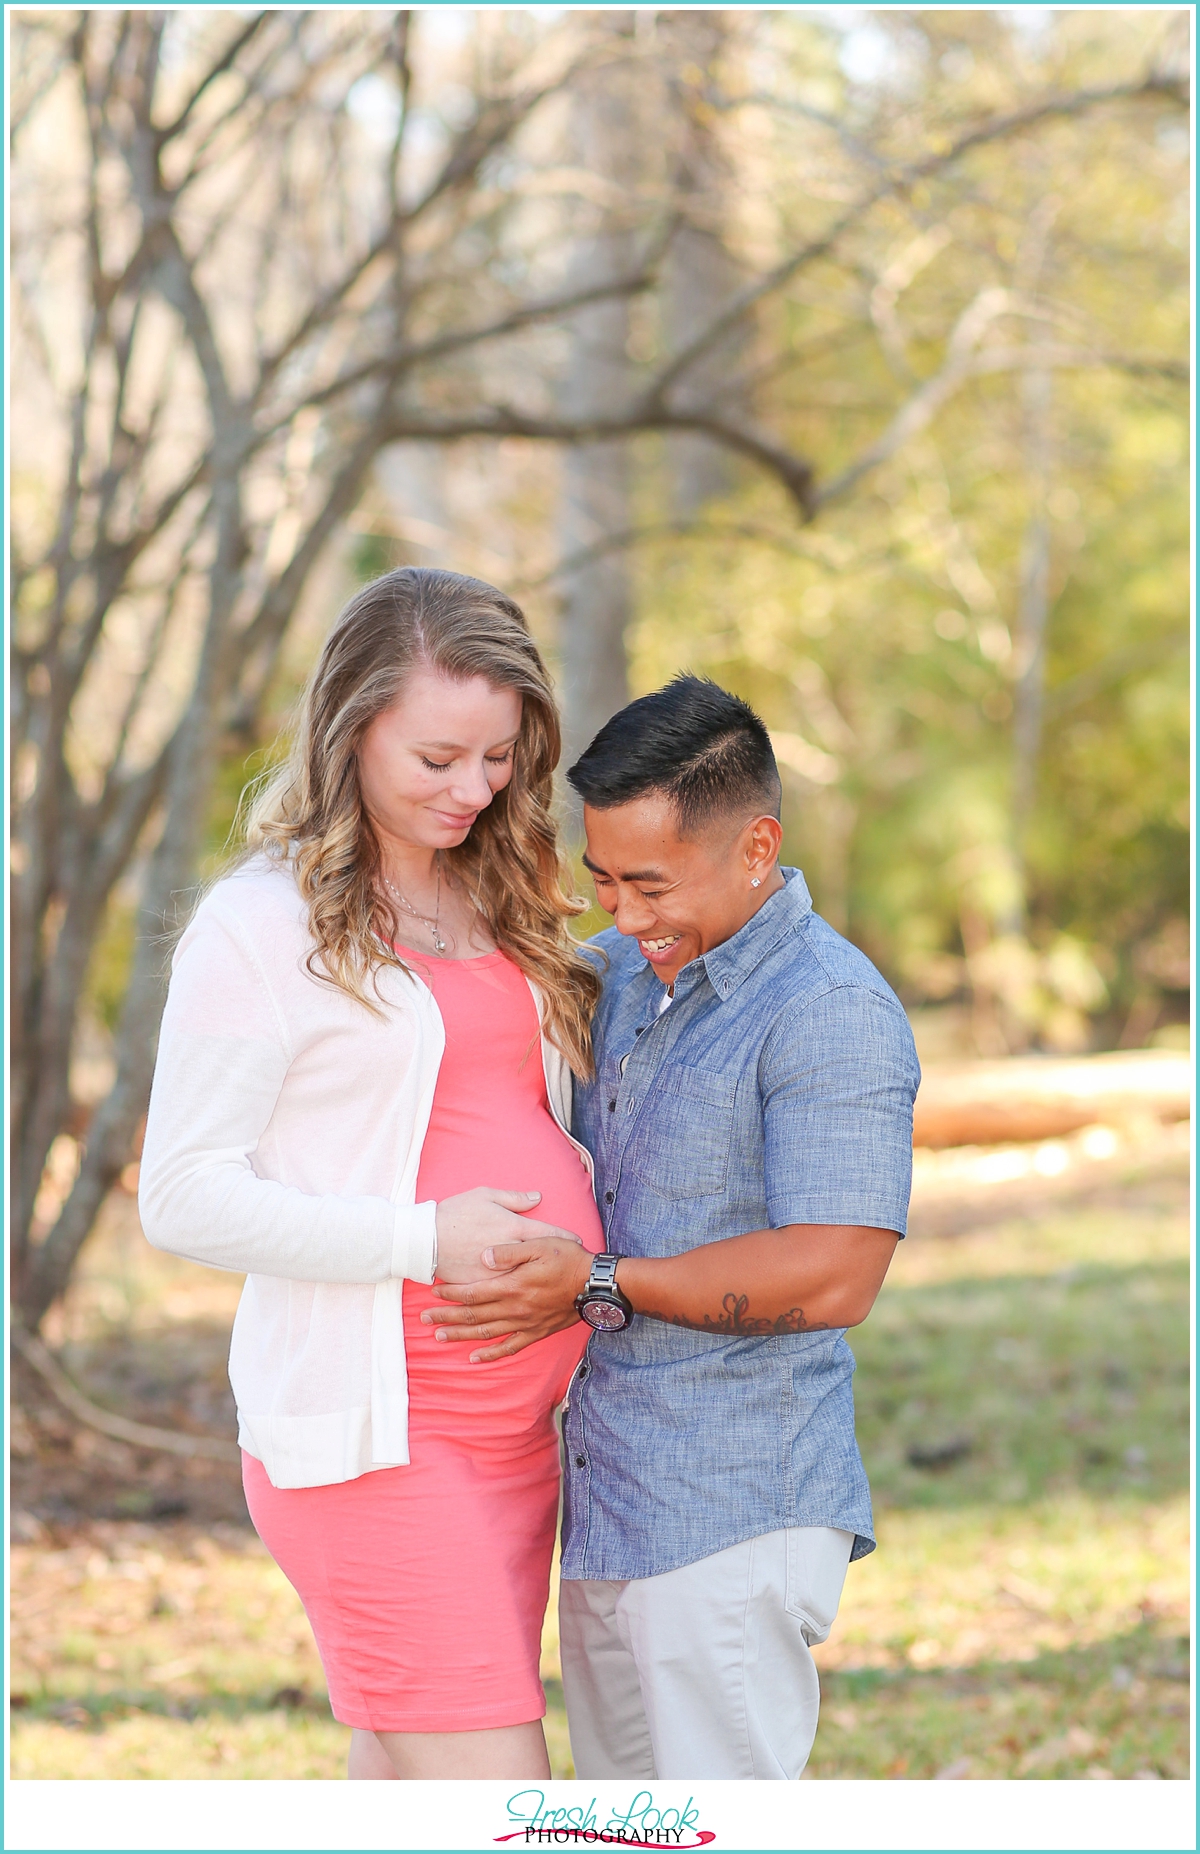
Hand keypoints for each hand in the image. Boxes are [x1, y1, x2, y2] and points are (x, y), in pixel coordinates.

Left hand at [421, 1236, 593, 1360]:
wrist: (594, 1284)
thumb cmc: (568, 1259)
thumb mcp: (539, 1244)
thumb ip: (508, 1252)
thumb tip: (482, 1257)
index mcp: (513, 1286)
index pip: (473, 1292)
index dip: (451, 1293)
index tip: (434, 1291)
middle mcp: (515, 1308)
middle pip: (474, 1315)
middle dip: (447, 1316)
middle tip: (424, 1318)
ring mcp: (525, 1323)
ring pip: (486, 1333)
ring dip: (461, 1335)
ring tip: (439, 1336)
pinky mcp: (535, 1333)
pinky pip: (509, 1348)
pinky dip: (490, 1355)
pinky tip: (474, 1358)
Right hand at [433, 1187, 580, 1283]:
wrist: (425, 1238)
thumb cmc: (456, 1213)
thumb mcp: (485, 1195)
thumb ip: (514, 1198)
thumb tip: (537, 1197)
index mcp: (512, 1227)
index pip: (547, 1232)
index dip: (564, 1236)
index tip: (577, 1241)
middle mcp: (510, 1252)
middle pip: (542, 1259)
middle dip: (559, 1263)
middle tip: (572, 1266)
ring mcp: (497, 1273)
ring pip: (527, 1280)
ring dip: (543, 1283)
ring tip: (557, 1287)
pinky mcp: (484, 1287)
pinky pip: (505, 1292)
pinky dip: (517, 1295)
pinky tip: (528, 1302)